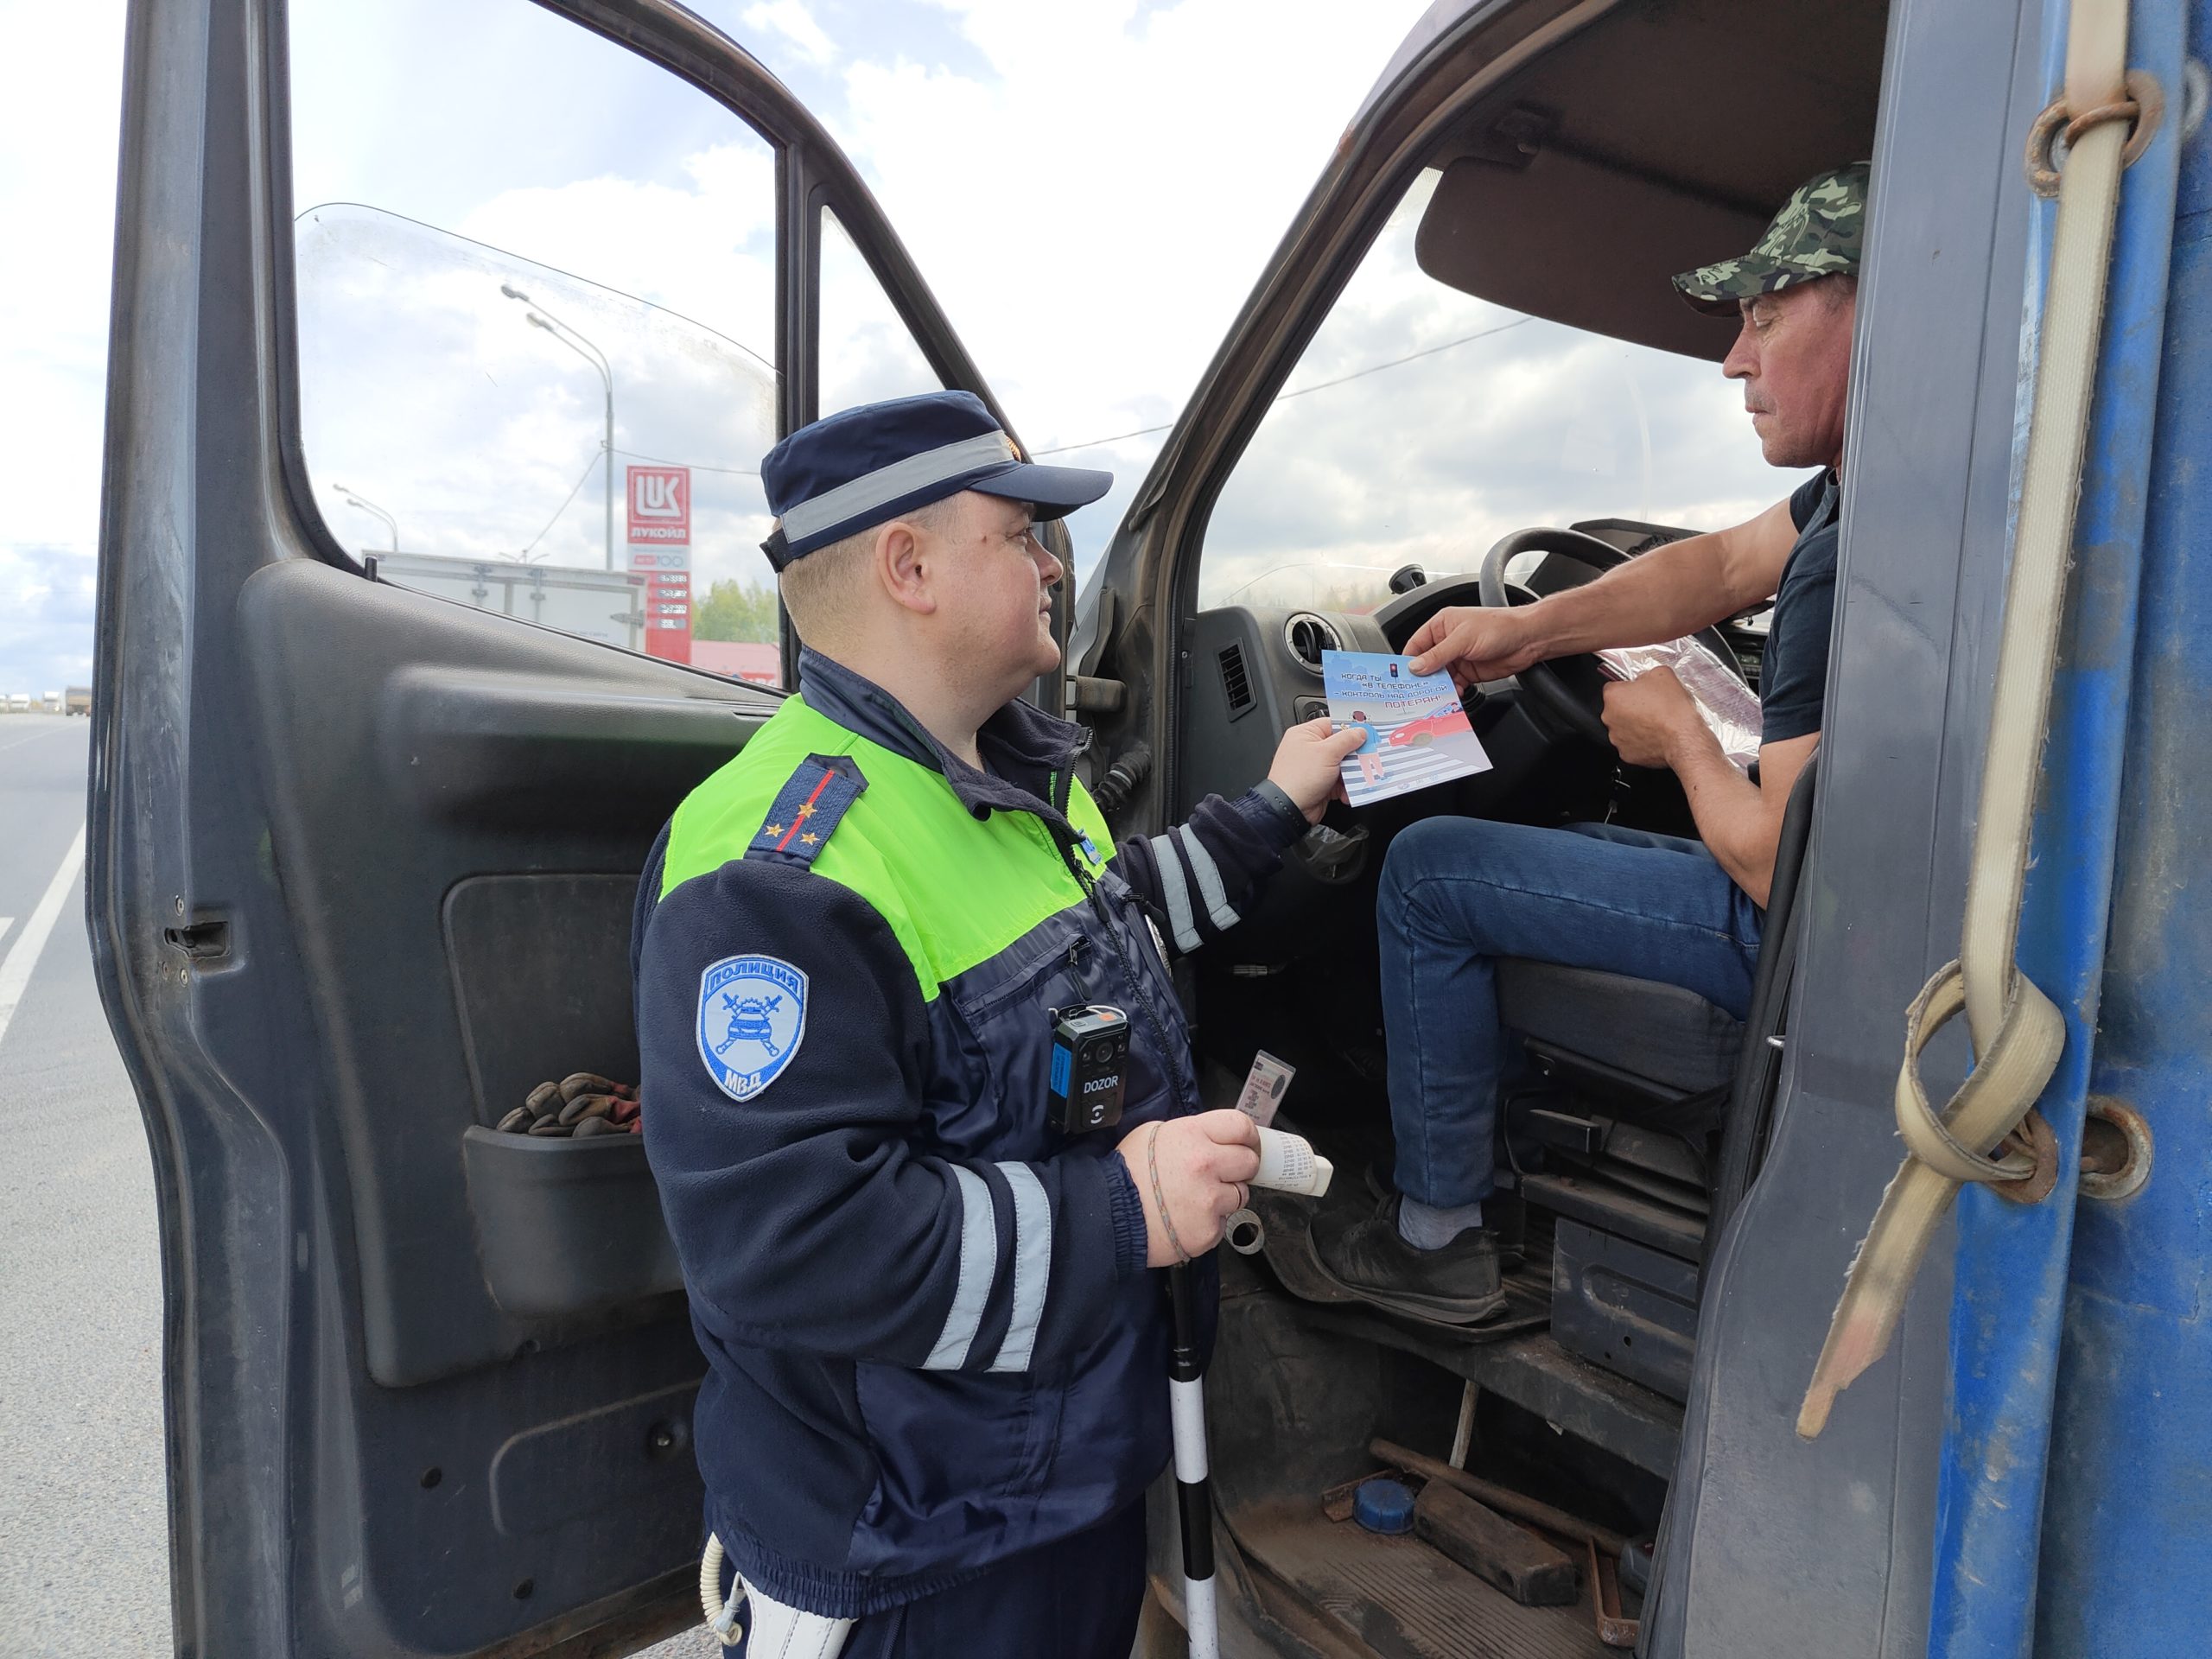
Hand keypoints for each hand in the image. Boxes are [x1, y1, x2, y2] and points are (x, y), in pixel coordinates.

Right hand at [1115, 1111, 1260, 1266]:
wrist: (1107, 1215)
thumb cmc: (1126, 1174)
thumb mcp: (1151, 1134)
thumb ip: (1188, 1133)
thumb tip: (1210, 1138)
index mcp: (1193, 1135)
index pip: (1241, 1126)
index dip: (1248, 1136)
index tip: (1247, 1144)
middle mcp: (1206, 1164)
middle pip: (1249, 1161)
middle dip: (1240, 1167)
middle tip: (1223, 1173)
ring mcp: (1209, 1200)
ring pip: (1240, 1195)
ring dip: (1225, 1196)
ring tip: (1197, 1199)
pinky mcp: (1209, 1230)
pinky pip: (1223, 1223)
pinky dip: (1210, 1222)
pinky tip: (1187, 1218)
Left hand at [1266, 717, 1367, 821]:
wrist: (1290, 810)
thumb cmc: (1298, 779)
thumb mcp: (1327, 753)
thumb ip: (1347, 740)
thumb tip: (1360, 732)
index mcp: (1306, 735)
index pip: (1333, 724)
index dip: (1350, 729)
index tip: (1367, 734)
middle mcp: (1309, 749)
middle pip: (1341, 746)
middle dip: (1355, 755)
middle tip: (1367, 757)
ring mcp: (1315, 768)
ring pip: (1343, 766)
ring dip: (1352, 773)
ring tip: (1359, 777)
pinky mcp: (1321, 784)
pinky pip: (1340, 782)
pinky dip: (1346, 787)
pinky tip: (1347, 792)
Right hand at [1404, 605, 1545, 689]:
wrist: (1527, 639)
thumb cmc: (1499, 626)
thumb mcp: (1463, 639)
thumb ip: (1438, 654)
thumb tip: (1416, 666)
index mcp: (1441, 625)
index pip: (1416, 644)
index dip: (1409, 660)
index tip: (1403, 676)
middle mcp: (1447, 641)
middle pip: (1426, 664)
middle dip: (1423, 677)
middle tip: (1417, 690)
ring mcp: (1458, 658)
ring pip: (1439, 677)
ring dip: (1438, 687)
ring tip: (1437, 695)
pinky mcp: (1468, 672)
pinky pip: (1454, 685)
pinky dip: (1452, 692)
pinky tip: (1455, 695)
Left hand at [1601, 668, 1700, 767]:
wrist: (1683, 738)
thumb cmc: (1672, 709)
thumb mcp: (1662, 674)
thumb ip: (1647, 674)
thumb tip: (1646, 678)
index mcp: (1614, 695)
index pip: (1613, 686)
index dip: (1629, 687)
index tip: (1639, 690)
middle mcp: (1609, 717)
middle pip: (1616, 708)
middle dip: (1630, 707)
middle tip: (1650, 706)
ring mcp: (1616, 737)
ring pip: (1622, 727)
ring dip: (1634, 724)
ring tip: (1654, 722)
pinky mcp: (1626, 754)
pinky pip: (1630, 744)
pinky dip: (1640, 741)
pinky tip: (1654, 736)